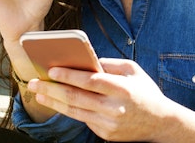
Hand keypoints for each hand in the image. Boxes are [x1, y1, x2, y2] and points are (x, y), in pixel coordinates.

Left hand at [29, 58, 178, 141]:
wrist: (161, 123)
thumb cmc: (145, 92)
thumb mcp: (134, 71)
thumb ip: (110, 64)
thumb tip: (86, 61)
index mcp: (122, 89)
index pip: (90, 81)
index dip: (69, 76)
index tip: (51, 70)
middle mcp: (114, 108)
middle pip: (76, 98)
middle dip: (52, 89)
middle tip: (34, 83)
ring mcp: (109, 124)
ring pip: (75, 111)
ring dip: (54, 102)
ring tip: (39, 93)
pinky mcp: (106, 134)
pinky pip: (83, 119)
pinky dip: (68, 110)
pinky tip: (56, 102)